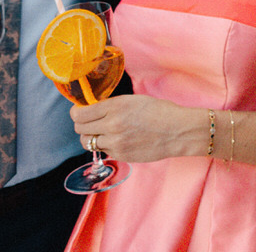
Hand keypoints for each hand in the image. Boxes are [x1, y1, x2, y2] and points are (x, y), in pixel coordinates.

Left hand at [71, 95, 203, 163]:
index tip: (80, 112)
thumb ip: (111, 105)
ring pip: (88, 142)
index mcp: (115, 106)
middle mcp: (112, 125)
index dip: (76, 112)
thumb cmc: (160, 111)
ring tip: (103, 133)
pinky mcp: (120, 155)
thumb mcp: (134, 100)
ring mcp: (115, 142)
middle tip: (91, 122)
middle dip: (83, 125)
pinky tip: (120, 140)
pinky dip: (107, 146)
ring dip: (92, 137)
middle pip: (80, 129)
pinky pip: (104, 151)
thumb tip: (93, 110)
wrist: (179, 131)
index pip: (79, 113)